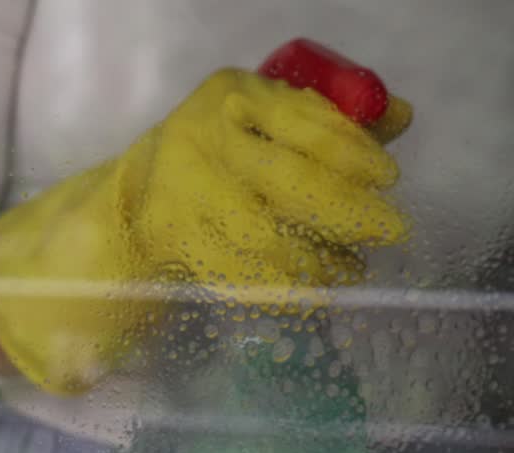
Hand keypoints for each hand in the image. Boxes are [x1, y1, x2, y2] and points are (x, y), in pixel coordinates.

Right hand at [0, 68, 410, 394]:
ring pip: (271, 238)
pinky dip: (285, 290)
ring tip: (350, 275)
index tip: (388, 178)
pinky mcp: (170, 243)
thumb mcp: (258, 130)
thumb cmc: (208, 168)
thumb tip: (398, 116)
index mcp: (229, 96)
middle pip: (293, 182)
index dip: (354, 152)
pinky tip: (312, 295)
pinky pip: (242, 274)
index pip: (306, 121)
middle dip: (349, 214)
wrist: (115, 216)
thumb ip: (325, 121)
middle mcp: (202, 138)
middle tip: (390, 234)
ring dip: (321, 263)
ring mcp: (182, 193)